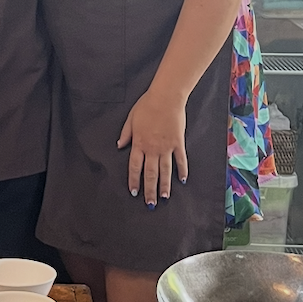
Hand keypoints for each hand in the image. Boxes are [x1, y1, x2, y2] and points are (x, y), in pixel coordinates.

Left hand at [117, 89, 187, 206]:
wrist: (166, 98)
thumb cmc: (147, 106)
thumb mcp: (131, 119)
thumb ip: (125, 134)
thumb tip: (119, 146)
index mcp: (139, 143)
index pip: (135, 167)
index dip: (134, 181)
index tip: (134, 192)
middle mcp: (152, 149)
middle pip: (150, 174)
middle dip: (149, 190)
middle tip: (150, 204)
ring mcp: (166, 147)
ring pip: (165, 171)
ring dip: (164, 186)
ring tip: (164, 198)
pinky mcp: (178, 143)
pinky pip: (181, 160)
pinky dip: (182, 171)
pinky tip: (182, 180)